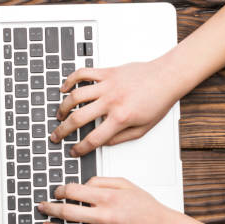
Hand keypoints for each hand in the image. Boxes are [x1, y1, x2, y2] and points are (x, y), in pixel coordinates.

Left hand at [38, 177, 178, 223]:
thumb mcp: (125, 184)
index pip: (73, 191)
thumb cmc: (145, 207)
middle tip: (42, 207)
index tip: (56, 192)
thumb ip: (101, 180)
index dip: (60, 191)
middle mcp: (104, 216)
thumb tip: (82, 183)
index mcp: (107, 197)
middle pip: (67, 212)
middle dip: (49, 209)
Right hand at [50, 60, 178, 156]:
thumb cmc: (159, 101)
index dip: (80, 148)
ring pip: (76, 96)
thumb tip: (103, 143)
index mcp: (121, 118)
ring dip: (63, 108)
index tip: (74, 151)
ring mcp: (107, 85)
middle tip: (56, 135)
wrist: (168, 77)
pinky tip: (64, 89)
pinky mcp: (107, 72)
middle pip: (78, 118)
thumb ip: (120, 138)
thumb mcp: (143, 128)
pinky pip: (83, 74)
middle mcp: (111, 101)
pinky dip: (70, 80)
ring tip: (59, 115)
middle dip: (63, 130)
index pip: (94, 139)